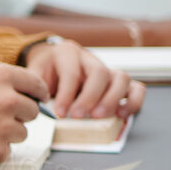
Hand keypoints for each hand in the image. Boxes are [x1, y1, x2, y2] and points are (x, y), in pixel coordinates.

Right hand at [0, 63, 44, 164]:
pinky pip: (5, 151)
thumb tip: (18, 98)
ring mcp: (4, 127)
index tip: (36, 99)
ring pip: (20, 133)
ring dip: (4, 133)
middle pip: (31, 112)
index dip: (37, 93)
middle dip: (17, 115)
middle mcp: (7, 99)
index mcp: (0, 76)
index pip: (36, 85)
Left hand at [22, 40, 142, 118]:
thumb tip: (35, 103)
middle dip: (90, 97)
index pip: (72, 72)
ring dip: (112, 99)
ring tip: (99, 116)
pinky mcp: (119, 81)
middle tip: (79, 116)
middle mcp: (90, 58)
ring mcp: (108, 68)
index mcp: (67, 53)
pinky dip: (134, 101)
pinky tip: (122, 114)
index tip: (60, 112)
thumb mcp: (34, 73)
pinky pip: (136, 88)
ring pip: (121, 78)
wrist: (53, 61)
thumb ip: (34, 85)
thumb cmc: (45, 69)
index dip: (67, 94)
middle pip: (100, 72)